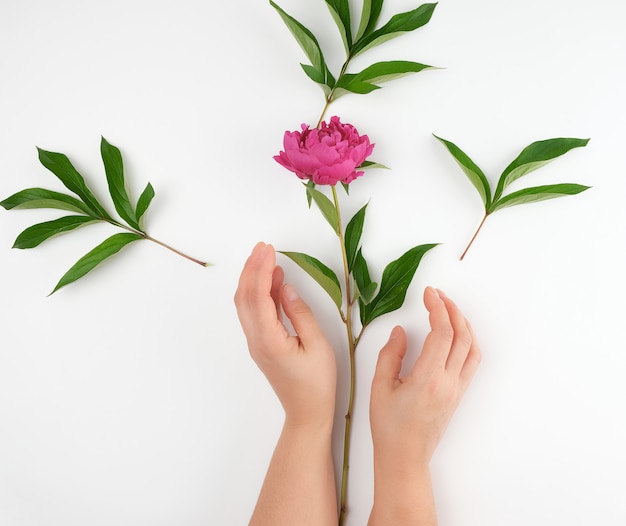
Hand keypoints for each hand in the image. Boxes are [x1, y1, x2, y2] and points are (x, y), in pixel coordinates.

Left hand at [234, 242, 336, 429]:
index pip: (258, 297)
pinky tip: (272, 282)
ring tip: (265, 257)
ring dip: (252, 279)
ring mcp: (256, 343)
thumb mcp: (317, 345)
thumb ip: (300, 313)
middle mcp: (256, 340)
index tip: (268, 250)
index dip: (261, 270)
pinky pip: (254, 313)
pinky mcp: (261, 344)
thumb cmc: (316, 384)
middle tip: (263, 247)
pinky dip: (259, 293)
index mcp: (269, 340)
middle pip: (244, 297)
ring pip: (246, 304)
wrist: (307, 413)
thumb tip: (285, 288)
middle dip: (251, 268)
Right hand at [370, 286, 480, 469]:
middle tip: (437, 295)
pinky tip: (458, 334)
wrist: (405, 458)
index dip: (437, 308)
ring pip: (472, 348)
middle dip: (452, 309)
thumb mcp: (379, 387)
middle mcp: (448, 382)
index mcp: (428, 379)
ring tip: (449, 309)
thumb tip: (402, 332)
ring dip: (463, 324)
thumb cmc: (389, 427)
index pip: (442, 333)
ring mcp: (456, 389)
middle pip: (462, 335)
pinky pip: (472, 361)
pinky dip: (468, 341)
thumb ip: (390, 355)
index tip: (428, 293)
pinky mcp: (458, 394)